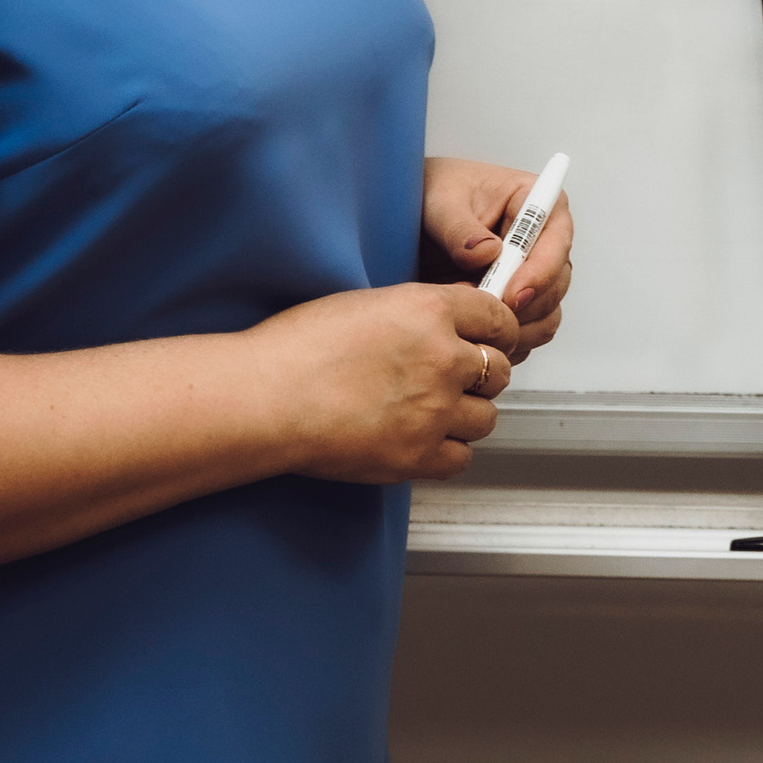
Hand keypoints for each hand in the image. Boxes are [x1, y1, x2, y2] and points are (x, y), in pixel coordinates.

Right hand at [246, 280, 516, 485]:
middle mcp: (442, 359)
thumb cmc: (296, 348)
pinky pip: (461, 458)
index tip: (492, 339)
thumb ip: (417, 313)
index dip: (496, 330)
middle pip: (498, 370)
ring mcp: (434, 411)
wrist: (265, 397)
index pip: (497, 318)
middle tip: (456, 379)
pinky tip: (423, 440)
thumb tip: (446, 327)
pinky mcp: (418, 455)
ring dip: (467, 414)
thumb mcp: (365, 304)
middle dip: (481, 374)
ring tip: (435, 412)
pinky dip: (448, 451)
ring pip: (487, 417)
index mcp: (429, 311)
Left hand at [418, 155, 572, 345]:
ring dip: (515, 326)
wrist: (408, 217)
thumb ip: (460, 228)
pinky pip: (528, 332)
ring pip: (546, 313)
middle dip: (522, 305)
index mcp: (535, 202)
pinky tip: (477, 335)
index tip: (511, 294)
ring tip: (472, 323)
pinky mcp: (518, 301)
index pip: (556, 240)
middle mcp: (542, 240)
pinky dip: (507, 339)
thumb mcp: (438, 203)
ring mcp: (532, 274)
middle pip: (556, 283)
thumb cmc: (430, 194)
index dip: (540, 272)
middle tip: (482, 315)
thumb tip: (488, 253)